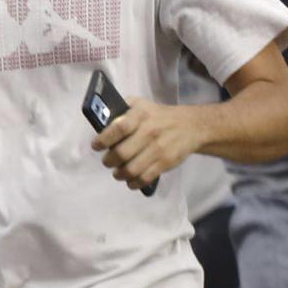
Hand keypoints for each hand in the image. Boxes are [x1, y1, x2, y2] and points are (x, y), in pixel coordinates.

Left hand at [91, 103, 207, 193]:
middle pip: (122, 153)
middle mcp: (149, 131)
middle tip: (107, 162)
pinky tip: (130, 181)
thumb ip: (122, 111)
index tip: (96, 146)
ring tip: (117, 173)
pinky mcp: (166, 162)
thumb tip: (101, 124)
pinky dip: (134, 183)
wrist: (190, 126)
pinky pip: (145, 177)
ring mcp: (159, 148)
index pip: (119, 128)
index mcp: (140, 115)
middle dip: (109, 161)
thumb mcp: (140, 105)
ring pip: (132, 169)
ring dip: (119, 174)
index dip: (104, 139)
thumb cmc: (157, 116)